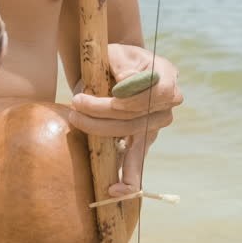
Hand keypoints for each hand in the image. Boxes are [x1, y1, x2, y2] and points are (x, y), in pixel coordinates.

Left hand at [68, 44, 183, 196]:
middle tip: (74, 106)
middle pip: (135, 117)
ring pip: (130, 136)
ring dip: (101, 133)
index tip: (88, 97)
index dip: (123, 100)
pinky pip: (137, 160)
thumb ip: (122, 64)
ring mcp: (156, 124)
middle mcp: (167, 105)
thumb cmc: (115, 58)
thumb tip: (127, 84)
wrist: (114, 67)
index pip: (151, 94)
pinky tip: (116, 190)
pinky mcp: (144, 139)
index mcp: (167, 78)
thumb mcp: (116, 52)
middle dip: (101, 114)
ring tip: (76, 121)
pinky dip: (129, 178)